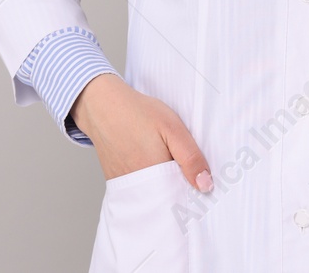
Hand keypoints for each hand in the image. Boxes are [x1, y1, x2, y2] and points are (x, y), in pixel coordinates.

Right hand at [71, 74, 213, 192]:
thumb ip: (190, 158)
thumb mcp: (173, 128)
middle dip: (179, 196)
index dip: (192, 197)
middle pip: (165, 203)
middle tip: (188, 178)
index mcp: (154, 176)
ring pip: (152, 198)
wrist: (102, 105)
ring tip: (173, 172)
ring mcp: (125, 186)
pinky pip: (138, 192)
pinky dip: (149, 187)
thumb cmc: (139, 113)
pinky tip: (156, 171)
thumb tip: (206, 186)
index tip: (203, 191)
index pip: (179, 202)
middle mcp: (138, 187)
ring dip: (164, 191)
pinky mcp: (116, 182)